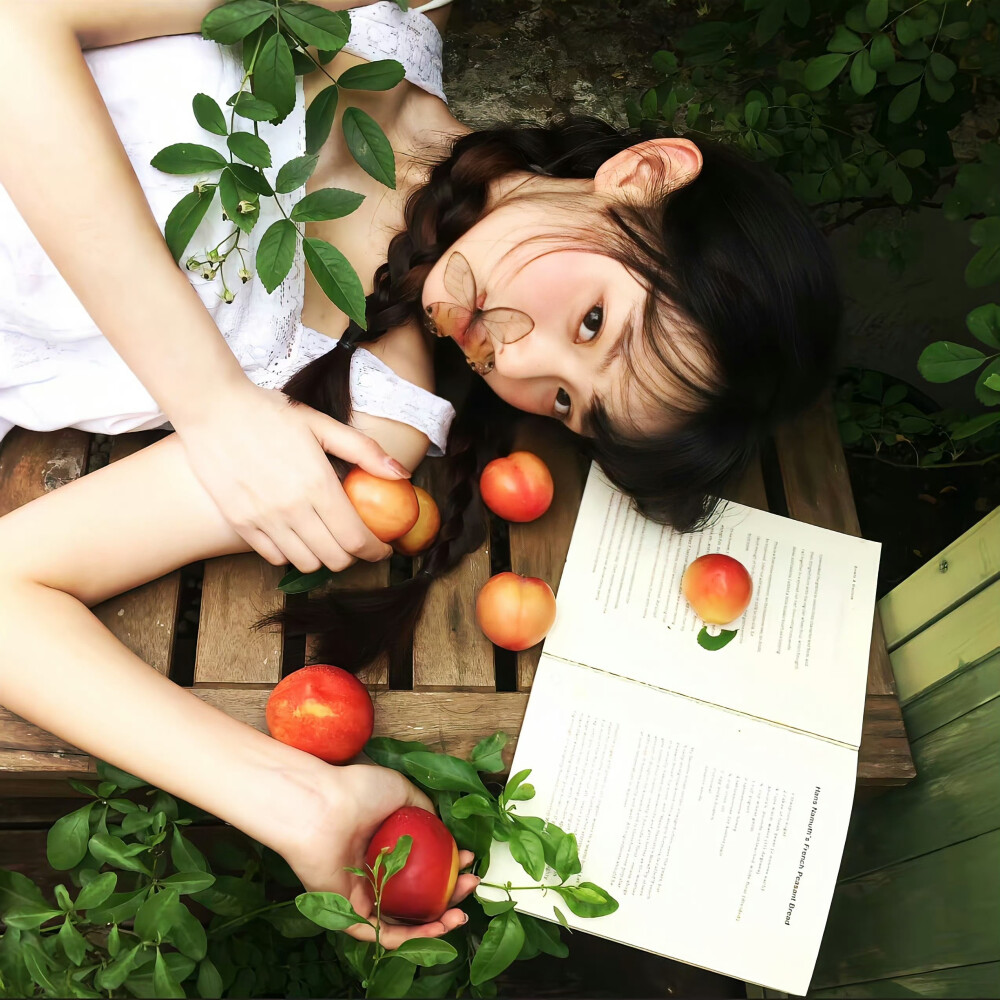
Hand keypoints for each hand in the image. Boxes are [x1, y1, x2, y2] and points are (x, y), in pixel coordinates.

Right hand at [173, 380, 411, 571]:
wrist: (212, 407)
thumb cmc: (269, 412)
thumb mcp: (322, 424)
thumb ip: (364, 451)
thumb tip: (402, 473)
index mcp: (318, 484)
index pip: (356, 539)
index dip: (375, 551)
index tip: (382, 548)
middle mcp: (292, 508)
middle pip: (335, 559)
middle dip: (353, 556)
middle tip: (355, 541)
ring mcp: (263, 519)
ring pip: (305, 563)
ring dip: (323, 557)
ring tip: (326, 539)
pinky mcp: (239, 523)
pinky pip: (273, 557)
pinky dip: (291, 553)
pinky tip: (296, 535)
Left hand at [283, 762, 479, 946]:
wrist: (322, 806)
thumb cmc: (356, 792)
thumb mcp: (401, 791)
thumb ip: (423, 809)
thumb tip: (441, 826)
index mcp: (386, 847)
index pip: (423, 865)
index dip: (449, 866)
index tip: (468, 860)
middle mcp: (375, 873)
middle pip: (418, 896)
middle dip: (450, 896)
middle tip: (471, 885)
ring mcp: (363, 895)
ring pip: (404, 921)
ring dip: (436, 923)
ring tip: (460, 914)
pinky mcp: (349, 914)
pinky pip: (382, 933)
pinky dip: (411, 937)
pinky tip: (437, 928)